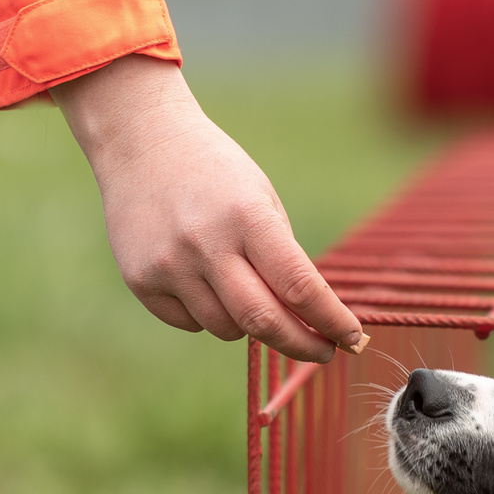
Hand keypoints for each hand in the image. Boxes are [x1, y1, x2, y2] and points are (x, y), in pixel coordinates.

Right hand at [52, 56, 364, 362]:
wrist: (140, 141)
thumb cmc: (216, 174)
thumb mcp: (262, 200)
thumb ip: (283, 259)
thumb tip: (310, 322)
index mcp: (247, 217)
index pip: (300, 286)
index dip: (331, 321)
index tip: (353, 339)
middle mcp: (206, 244)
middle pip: (264, 321)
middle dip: (301, 345)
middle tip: (322, 352)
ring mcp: (169, 265)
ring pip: (227, 329)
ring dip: (250, 326)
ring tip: (246, 291)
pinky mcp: (141, 280)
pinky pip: (190, 323)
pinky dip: (208, 317)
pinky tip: (203, 283)